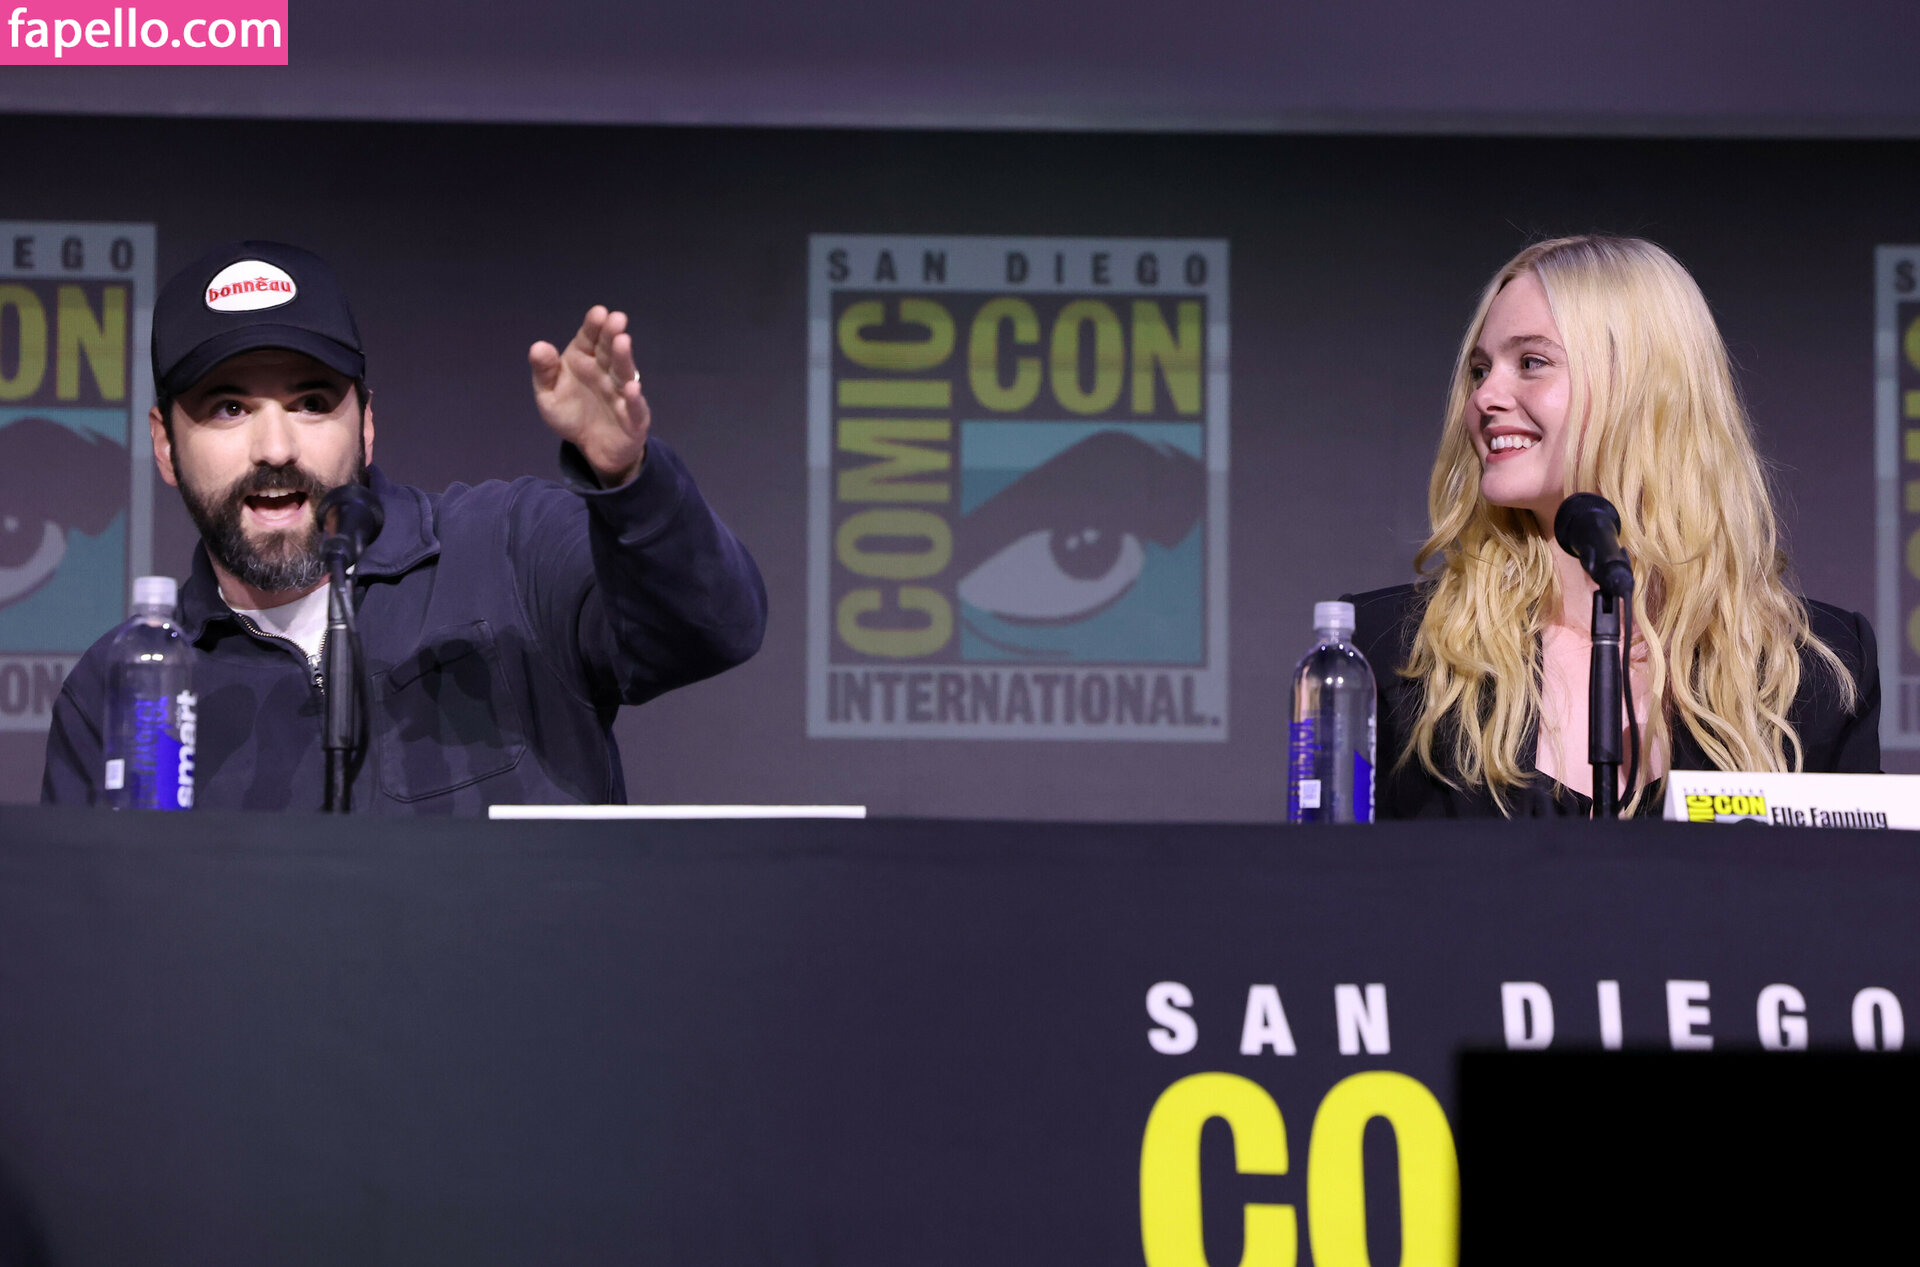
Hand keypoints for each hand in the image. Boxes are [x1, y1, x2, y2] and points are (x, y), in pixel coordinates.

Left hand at [529, 305, 650, 486]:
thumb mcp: (549, 395)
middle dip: (612, 334)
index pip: (589, 339)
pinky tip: (632, 387)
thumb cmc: (572, 415)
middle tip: (617, 318)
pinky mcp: (634, 417)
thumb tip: (538, 346)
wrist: (593, 448)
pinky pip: (634, 407)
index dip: (594, 326)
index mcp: (584, 360)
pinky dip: (634, 398)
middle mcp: (605, 372)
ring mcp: (621, 393)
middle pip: (609, 351)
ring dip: (624, 358)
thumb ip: (544, 372)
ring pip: (623, 373)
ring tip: (623, 341)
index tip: (598, 313)